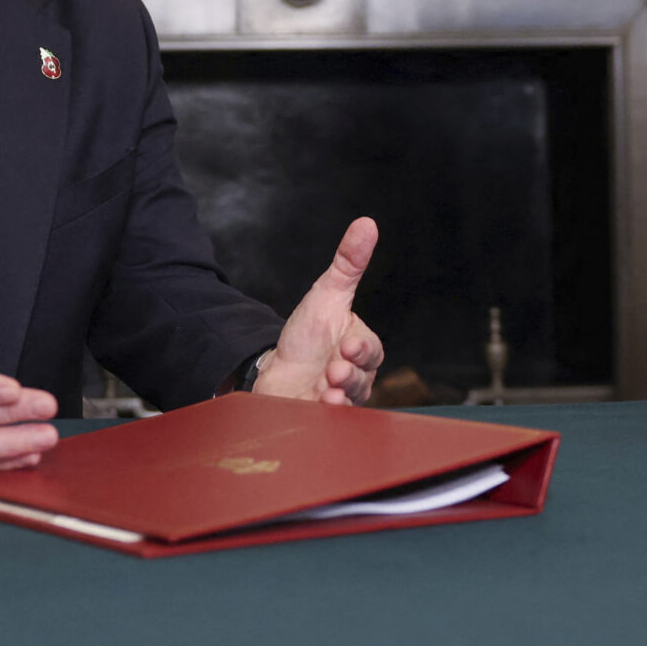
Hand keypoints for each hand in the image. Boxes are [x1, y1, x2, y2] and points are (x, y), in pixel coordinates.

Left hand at [252, 217, 384, 405]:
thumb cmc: (306, 336)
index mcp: (359, 346)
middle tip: (335, 370)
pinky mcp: (322, 419)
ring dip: (341, 396)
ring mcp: (340, 400)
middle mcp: (355, 376)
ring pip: (351, 402)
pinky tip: (320, 408)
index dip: (361, 349)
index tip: (347, 345)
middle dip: (350, 374)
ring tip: (327, 390)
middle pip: (363, 379)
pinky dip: (328, 416)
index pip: (371, 349)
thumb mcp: (326, 295)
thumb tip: (367, 224)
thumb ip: (349, 263)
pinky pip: (333, 422)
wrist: (276, 373)